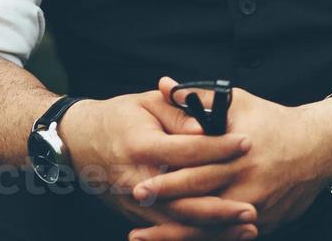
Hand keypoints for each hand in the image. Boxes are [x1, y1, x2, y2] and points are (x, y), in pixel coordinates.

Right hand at [59, 91, 260, 237]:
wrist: (79, 142)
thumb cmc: (118, 118)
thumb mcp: (147, 103)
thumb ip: (179, 112)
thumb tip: (207, 125)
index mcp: (142, 146)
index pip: (188, 150)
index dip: (220, 147)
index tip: (248, 143)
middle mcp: (138, 180)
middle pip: (186, 198)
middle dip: (222, 204)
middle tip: (253, 205)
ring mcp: (136, 203)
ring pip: (179, 223)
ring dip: (215, 229)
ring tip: (247, 228)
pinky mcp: (136, 215)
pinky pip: (169, 232)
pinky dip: (196, 236)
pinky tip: (223, 235)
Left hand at [126, 78, 331, 238]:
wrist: (318, 148)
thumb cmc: (272, 121)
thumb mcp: (237, 102)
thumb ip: (198, 97)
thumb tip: (164, 85)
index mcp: (238, 154)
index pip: (196, 171)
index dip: (166, 182)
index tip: (138, 185)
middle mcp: (248, 184)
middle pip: (200, 204)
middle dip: (165, 211)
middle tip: (136, 212)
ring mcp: (257, 208)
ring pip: (212, 228)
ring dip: (177, 235)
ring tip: (145, 238)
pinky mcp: (264, 224)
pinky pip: (230, 235)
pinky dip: (205, 239)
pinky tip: (178, 240)